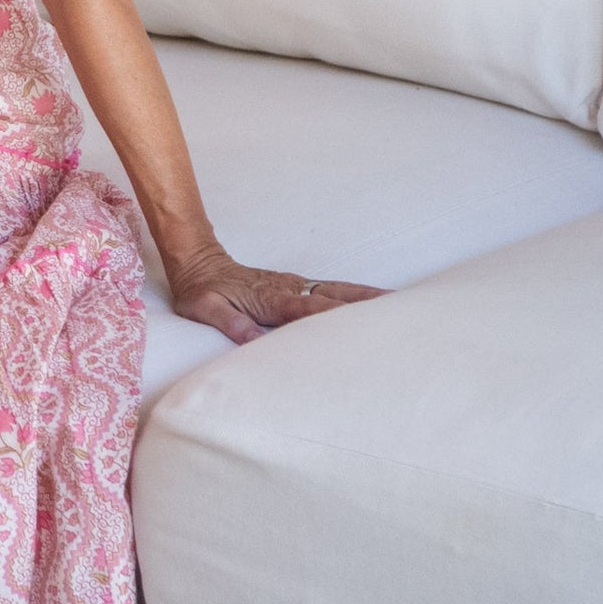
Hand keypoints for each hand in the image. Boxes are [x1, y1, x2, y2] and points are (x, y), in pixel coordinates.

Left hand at [165, 243, 381, 347]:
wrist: (199, 262)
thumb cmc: (201, 289)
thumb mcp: (205, 308)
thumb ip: (229, 323)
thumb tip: (254, 341)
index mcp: (272, 298)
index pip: (310, 310)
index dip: (337, 318)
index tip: (365, 325)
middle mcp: (290, 288)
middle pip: (336, 296)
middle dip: (369, 304)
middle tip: (403, 310)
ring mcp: (296, 285)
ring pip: (339, 290)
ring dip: (369, 297)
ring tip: (402, 304)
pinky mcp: (297, 286)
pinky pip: (331, 290)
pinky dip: (356, 295)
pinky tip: (374, 302)